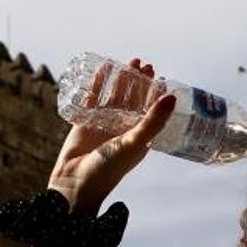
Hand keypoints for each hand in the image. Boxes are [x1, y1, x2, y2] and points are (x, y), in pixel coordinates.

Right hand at [48, 57, 176, 214]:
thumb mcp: (134, 144)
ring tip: (128, 62)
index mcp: (139, 137)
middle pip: (133, 99)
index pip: (150, 109)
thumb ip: (153, 121)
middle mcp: (123, 128)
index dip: (155, 93)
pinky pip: (93, 97)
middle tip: (144, 64)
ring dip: (120, 79)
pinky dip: (98, 83)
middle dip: (139, 81)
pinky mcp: (85, 121)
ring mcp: (104, 124)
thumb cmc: (108, 170)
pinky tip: (102, 68)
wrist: (74, 184)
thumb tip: (172, 97)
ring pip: (114, 96)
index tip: (160, 76)